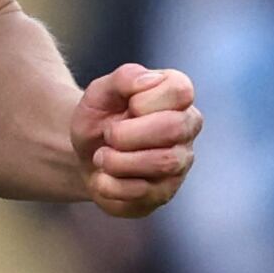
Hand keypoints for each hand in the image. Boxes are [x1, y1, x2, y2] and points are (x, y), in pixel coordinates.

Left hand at [71, 64, 199, 217]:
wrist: (86, 155)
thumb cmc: (101, 118)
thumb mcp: (101, 92)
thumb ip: (124, 78)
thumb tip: (149, 79)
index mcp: (177, 96)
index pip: (180, 91)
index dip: (145, 99)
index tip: (127, 105)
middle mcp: (187, 129)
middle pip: (174, 128)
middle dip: (128, 133)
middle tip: (108, 134)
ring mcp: (179, 164)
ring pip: (162, 163)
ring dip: (118, 160)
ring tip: (101, 156)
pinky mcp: (164, 194)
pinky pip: (142, 193)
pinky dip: (110, 184)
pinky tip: (103, 177)